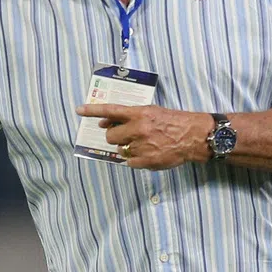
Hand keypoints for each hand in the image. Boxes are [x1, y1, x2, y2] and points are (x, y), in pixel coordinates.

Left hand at [77, 103, 212, 169]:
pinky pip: (129, 162)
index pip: (110, 110)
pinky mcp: (146, 161)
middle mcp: (137, 129)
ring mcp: (141, 146)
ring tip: (143, 144)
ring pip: (120, 150)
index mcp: (139, 114)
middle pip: (111, 136)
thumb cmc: (173, 122)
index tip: (79, 110)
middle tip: (126, 136)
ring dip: (127, 148)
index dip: (92, 110)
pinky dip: (135, 159)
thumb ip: (129, 116)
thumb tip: (106, 123)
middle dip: (116, 136)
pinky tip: (148, 153)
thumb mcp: (151, 111)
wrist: (193, 136)